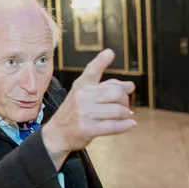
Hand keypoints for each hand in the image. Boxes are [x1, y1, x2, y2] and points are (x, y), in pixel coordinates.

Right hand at [42, 49, 135, 166]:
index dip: (102, 61)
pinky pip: (114, 126)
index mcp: (81, 85)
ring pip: (118, 110)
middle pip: (116, 92)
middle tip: (124, 105)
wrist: (57, 134)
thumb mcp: (85, 96)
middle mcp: (81, 97)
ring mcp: (84, 113)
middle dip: (125, 99)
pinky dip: (126, 125)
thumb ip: (107, 87)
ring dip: (126, 114)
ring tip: (124, 115)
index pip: (92, 70)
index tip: (110, 53)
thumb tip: (130, 86)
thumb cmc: (75, 113)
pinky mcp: (87, 129)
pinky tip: (130, 123)